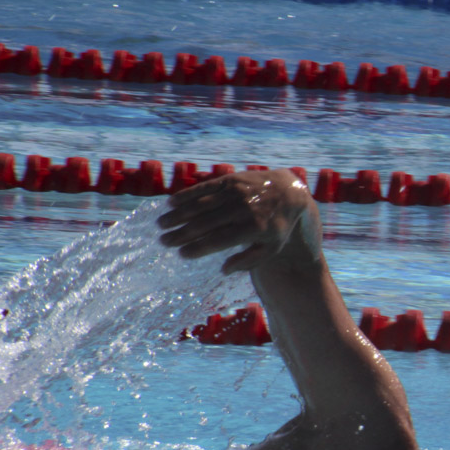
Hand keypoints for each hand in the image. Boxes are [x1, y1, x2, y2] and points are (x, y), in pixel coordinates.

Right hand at [157, 169, 320, 274]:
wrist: (288, 192)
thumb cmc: (276, 226)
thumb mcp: (270, 247)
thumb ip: (248, 260)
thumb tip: (223, 270)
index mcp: (253, 228)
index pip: (219, 240)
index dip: (199, 248)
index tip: (182, 254)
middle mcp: (243, 209)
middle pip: (206, 223)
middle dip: (182, 233)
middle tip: (164, 242)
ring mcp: (236, 192)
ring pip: (201, 205)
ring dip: (179, 215)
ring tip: (161, 224)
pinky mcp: (230, 180)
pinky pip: (204, 188)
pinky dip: (187, 195)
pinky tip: (171, 203)